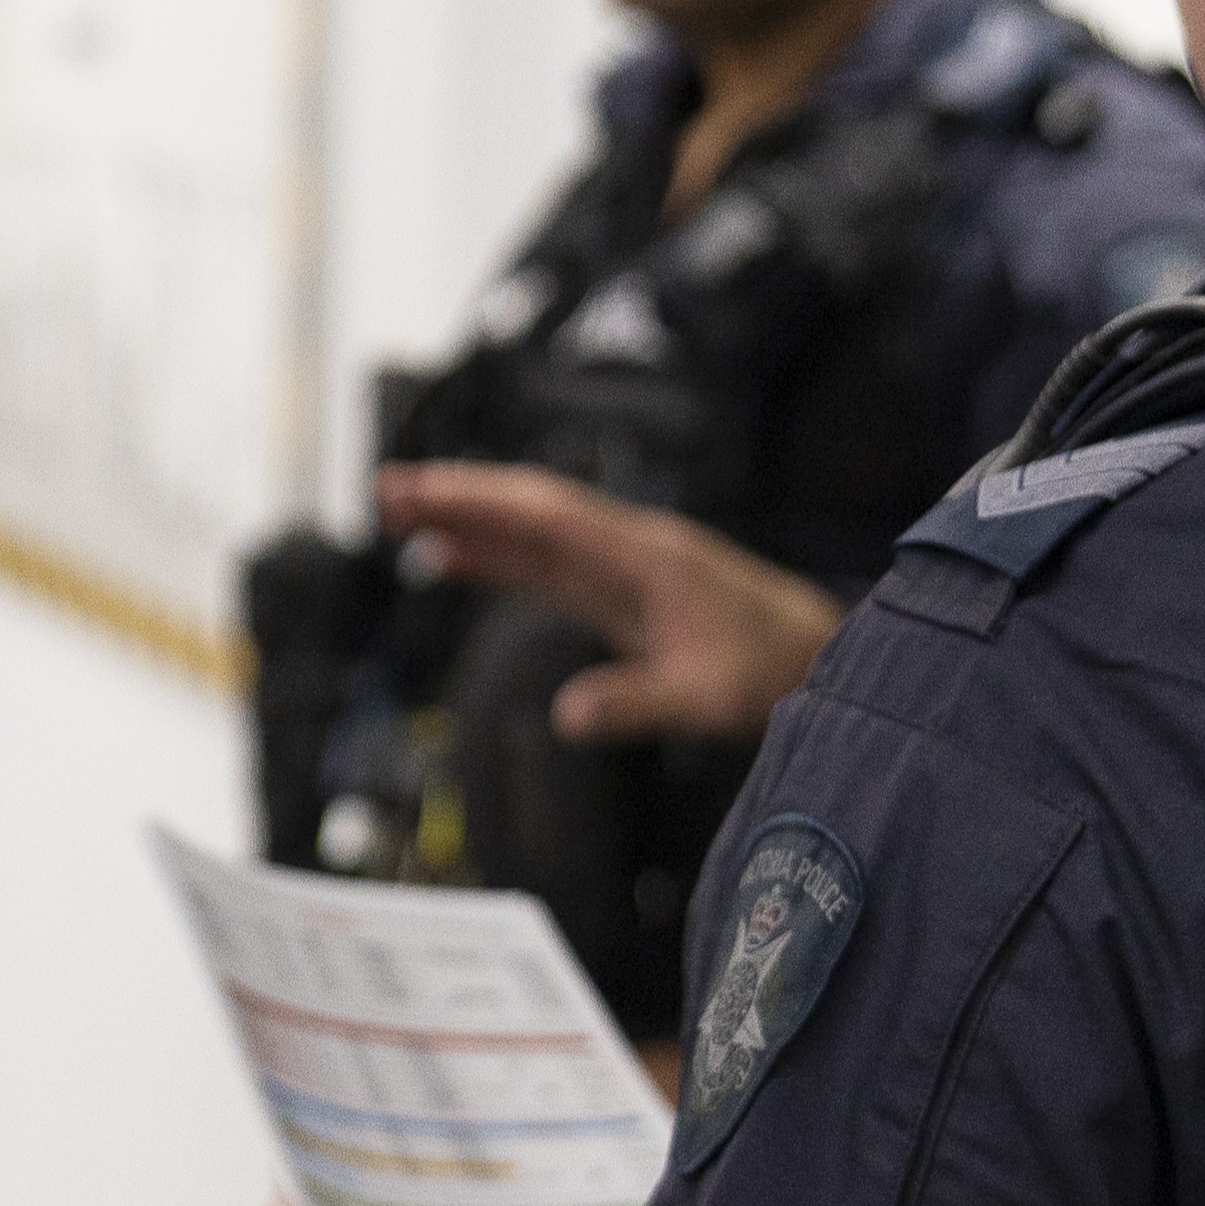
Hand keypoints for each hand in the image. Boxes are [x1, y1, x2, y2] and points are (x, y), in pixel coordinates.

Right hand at [372, 463, 843, 740]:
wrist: (820, 659)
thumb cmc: (774, 671)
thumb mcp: (707, 697)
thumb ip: (638, 702)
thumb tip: (566, 716)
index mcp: (644, 555)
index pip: (547, 514)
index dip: (479, 499)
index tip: (421, 489)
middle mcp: (627, 548)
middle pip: (528, 511)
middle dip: (457, 497)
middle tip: (384, 491)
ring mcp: (622, 567)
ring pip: (531, 535)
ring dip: (468, 523)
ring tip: (399, 518)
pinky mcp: (621, 594)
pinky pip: (545, 566)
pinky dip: (496, 558)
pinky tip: (454, 561)